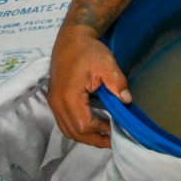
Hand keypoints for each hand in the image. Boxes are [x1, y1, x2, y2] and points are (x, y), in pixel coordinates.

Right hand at [47, 26, 130, 147]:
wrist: (71, 39)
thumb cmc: (88, 51)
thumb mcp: (106, 64)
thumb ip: (117, 84)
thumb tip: (127, 102)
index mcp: (69, 95)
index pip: (84, 124)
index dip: (101, 129)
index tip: (116, 127)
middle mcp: (57, 103)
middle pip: (74, 132)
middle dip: (93, 139)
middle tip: (111, 141)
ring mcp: (53, 102)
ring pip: (67, 129)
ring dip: (84, 136)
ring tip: (103, 137)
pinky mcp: (54, 100)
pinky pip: (64, 122)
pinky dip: (77, 128)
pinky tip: (90, 126)